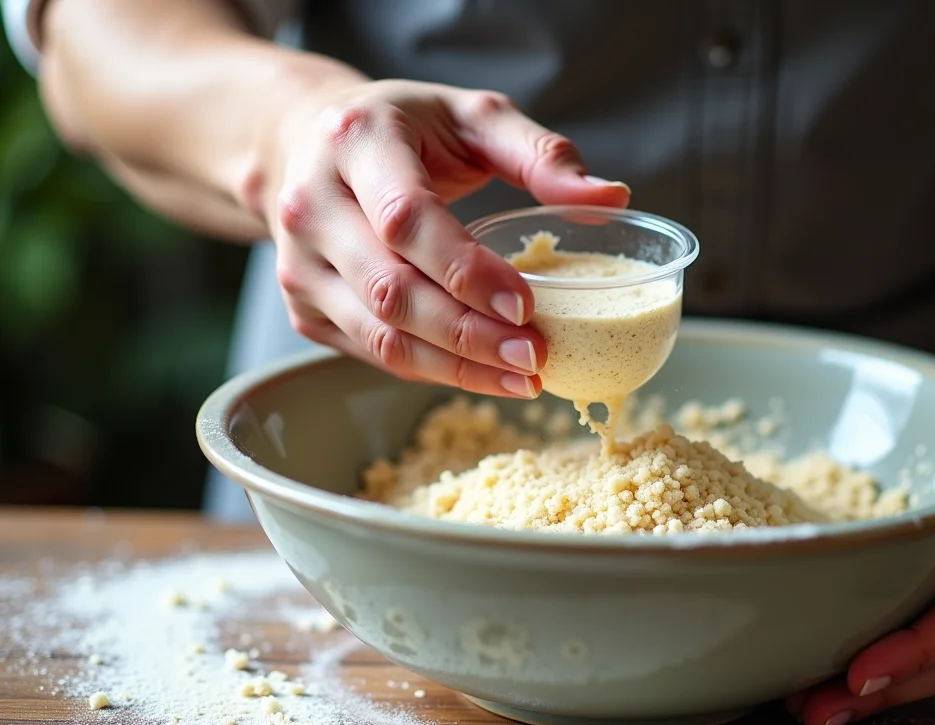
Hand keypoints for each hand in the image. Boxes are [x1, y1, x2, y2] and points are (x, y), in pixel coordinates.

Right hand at [262, 79, 630, 396]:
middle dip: (470, 334)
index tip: (525, 304)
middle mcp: (312, 205)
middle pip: (392, 290)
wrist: (307, 141)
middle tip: (535, 357)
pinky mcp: (303, 306)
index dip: (466, 270)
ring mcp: (299, 263)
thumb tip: (614, 199)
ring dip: (456, 367)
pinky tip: (484, 375)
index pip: (407, 220)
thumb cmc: (407, 128)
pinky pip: (373, 353)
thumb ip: (542, 154)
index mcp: (355, 143)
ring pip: (380, 335)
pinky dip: (432, 371)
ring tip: (522, 378)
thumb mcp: (473, 116)